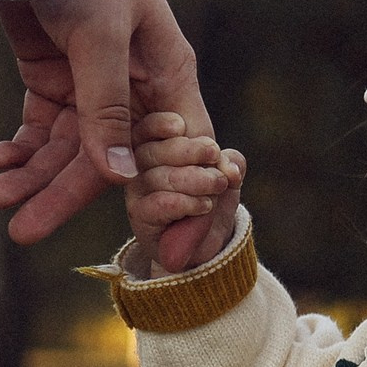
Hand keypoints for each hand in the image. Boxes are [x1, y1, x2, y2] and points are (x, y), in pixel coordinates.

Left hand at [0, 0, 212, 271]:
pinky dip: (22, 143)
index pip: (174, 159)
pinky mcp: (54, 65)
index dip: (166, 207)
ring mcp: (93, 76)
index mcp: (167, 77)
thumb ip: (105, 107)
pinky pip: (43, 122)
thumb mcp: (99, 32)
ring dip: (33, 172)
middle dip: (64, 195)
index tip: (154, 256)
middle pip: (108, 160)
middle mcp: (136, 85)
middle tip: (20, 232)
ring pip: (69, 146)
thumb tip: (117, 179)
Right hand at [123, 115, 244, 275]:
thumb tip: (228, 162)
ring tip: (217, 185)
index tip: (181, 124)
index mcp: (155, 147)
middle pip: (151, 151)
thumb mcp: (227, 176)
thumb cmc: (213, 199)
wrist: (210, 241)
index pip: (148, 129)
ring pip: (157, 178)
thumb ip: (228, 163)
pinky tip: (204, 205)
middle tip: (214, 156)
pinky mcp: (140, 216)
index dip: (161, 124)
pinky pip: (156, 204)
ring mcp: (137, 191)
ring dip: (193, 179)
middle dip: (188, 151)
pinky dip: (184, 203)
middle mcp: (139, 167)